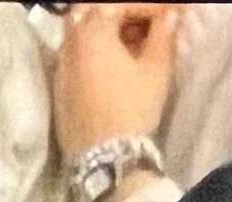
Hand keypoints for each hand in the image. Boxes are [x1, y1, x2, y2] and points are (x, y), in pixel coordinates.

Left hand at [54, 4, 180, 158]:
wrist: (105, 157)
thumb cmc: (133, 109)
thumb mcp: (156, 70)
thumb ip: (162, 36)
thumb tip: (169, 16)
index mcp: (93, 31)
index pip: (122, 5)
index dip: (150, 8)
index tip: (173, 14)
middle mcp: (70, 43)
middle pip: (93, 11)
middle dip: (122, 13)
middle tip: (148, 24)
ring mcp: (61, 65)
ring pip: (80, 32)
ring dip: (106, 30)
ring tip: (133, 42)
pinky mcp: (59, 86)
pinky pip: (75, 55)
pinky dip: (94, 50)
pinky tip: (114, 63)